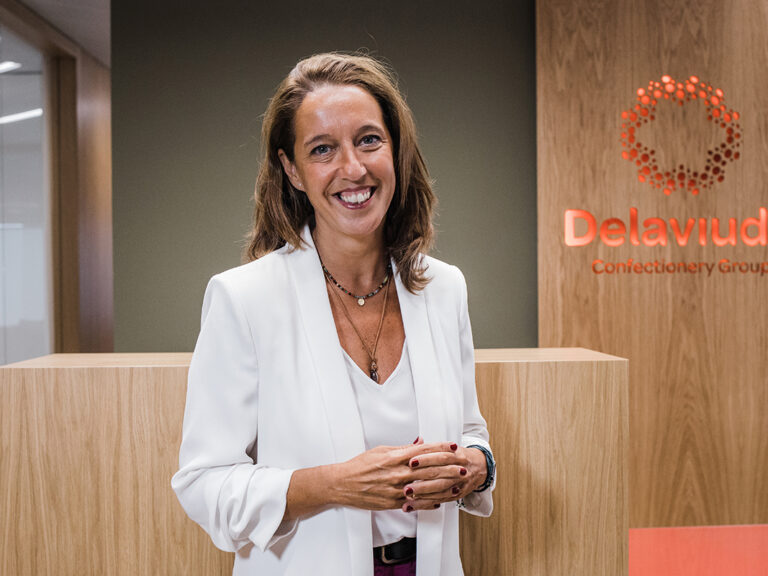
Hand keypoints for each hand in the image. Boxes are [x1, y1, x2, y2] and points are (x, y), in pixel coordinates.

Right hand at [332, 439, 459, 510]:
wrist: (342, 484)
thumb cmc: (360, 465)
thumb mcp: (381, 450)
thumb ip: (403, 448)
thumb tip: (420, 442)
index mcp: (395, 457)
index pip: (424, 450)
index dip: (440, 447)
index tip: (452, 445)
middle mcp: (398, 473)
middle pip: (430, 469)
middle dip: (449, 467)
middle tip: (463, 465)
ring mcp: (397, 489)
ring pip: (426, 487)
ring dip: (444, 485)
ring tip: (458, 483)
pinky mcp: (393, 503)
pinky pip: (416, 503)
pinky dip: (429, 502)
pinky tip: (441, 501)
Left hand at [400, 445, 486, 511]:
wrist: (480, 467)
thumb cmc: (459, 457)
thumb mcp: (449, 448)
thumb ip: (433, 448)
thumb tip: (416, 442)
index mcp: (456, 454)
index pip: (441, 455)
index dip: (426, 458)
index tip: (411, 461)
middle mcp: (459, 468)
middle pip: (440, 472)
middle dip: (422, 477)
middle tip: (406, 481)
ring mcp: (460, 482)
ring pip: (441, 488)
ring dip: (423, 492)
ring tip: (408, 494)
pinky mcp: (457, 495)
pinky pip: (440, 500)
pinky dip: (425, 503)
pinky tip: (413, 504)